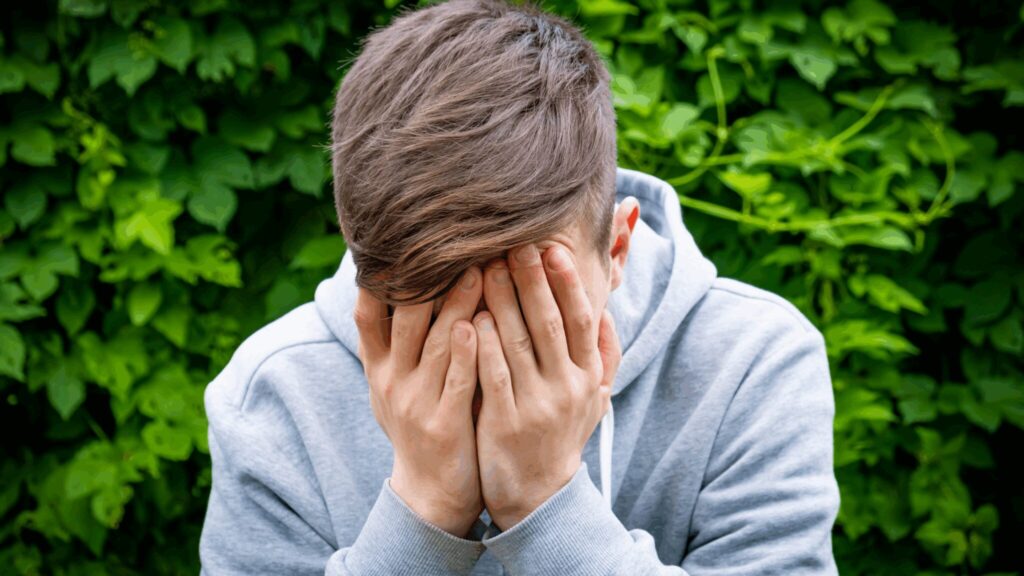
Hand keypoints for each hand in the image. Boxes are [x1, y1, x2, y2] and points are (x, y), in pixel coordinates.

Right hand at [353, 267, 484, 537]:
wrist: (431, 491)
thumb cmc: (420, 424)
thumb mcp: (394, 385)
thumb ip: (394, 342)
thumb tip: (388, 289)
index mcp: (379, 368)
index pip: (368, 315)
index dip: (378, 278)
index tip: (397, 241)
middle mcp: (392, 381)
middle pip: (405, 319)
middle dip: (430, 279)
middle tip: (453, 243)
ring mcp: (416, 403)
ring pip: (436, 343)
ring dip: (456, 304)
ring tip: (478, 269)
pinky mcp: (444, 425)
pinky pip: (456, 382)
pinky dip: (465, 353)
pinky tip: (477, 326)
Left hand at [472, 243, 621, 529]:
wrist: (539, 496)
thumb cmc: (561, 435)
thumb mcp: (593, 399)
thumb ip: (601, 355)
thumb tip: (604, 311)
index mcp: (587, 377)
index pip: (580, 320)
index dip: (568, 282)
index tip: (552, 248)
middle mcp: (567, 388)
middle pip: (549, 324)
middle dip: (532, 280)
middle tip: (514, 243)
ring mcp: (536, 406)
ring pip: (519, 344)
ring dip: (503, 302)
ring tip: (487, 267)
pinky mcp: (505, 423)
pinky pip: (493, 376)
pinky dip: (483, 345)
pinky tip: (471, 316)